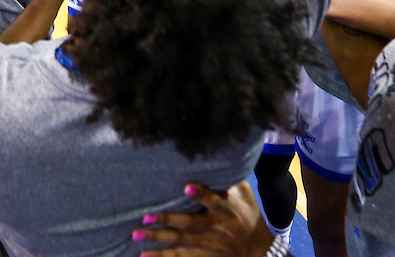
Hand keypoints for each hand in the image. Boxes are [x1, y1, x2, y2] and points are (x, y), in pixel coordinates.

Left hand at [131, 182, 274, 256]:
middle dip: (168, 221)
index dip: (202, 194)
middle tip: (145, 216)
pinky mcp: (205, 256)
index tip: (186, 186)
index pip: (214, 201)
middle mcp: (217, 228)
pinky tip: (144, 255)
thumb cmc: (246, 211)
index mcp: (227, 209)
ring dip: (159, 240)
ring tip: (137, 235)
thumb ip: (229, 176)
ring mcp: (210, 245)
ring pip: (182, 243)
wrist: (258, 248)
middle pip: (190, 224)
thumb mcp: (244, 193)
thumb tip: (215, 149)